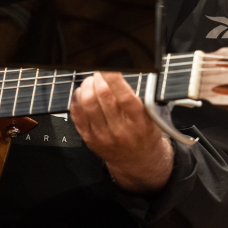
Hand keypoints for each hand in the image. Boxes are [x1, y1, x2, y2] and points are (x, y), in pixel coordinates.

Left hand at [69, 71, 173, 193]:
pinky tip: (83, 93)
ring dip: (87, 86)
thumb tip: (117, 74)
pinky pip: (77, 113)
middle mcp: (120, 130)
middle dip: (99, 78)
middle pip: (102, 96)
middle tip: (100, 72)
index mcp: (139, 122)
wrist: (139, 162)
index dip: (113, 78)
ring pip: (87, 103)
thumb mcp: (151, 117)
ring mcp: (103, 136)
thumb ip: (135, 97)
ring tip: (92, 81)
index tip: (108, 66)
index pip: (124, 97)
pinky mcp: (89, 138)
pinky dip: (77, 98)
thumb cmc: (144, 133)